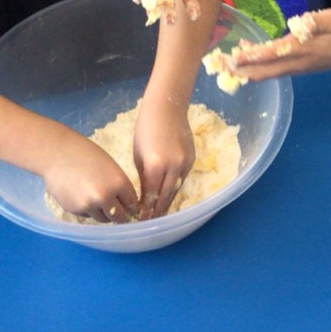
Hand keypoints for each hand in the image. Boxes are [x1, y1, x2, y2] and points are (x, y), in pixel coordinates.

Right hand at [42, 131, 138, 223]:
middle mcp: (105, 197)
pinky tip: (84, 197)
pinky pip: (88, 216)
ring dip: (104, 214)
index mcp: (119, 183)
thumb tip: (125, 203)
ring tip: (99, 202)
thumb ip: (118, 184)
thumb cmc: (85, 153)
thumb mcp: (110, 166)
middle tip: (117, 210)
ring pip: (103, 219)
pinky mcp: (75, 210)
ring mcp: (89, 205)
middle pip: (120, 216)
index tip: (129, 205)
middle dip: (120, 214)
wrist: (57, 153)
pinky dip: (89, 211)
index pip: (132, 203)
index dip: (131, 204)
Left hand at [133, 98, 195, 219]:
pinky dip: (175, 188)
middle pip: (166, 196)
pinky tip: (168, 196)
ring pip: (176, 189)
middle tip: (151, 222)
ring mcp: (185, 163)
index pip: (151, 195)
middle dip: (158, 211)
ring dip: (168, 202)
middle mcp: (173, 167)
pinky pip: (182, 179)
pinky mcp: (192, 160)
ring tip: (160, 214)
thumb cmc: (145, 129)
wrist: (166, 109)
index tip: (141, 220)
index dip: (146, 209)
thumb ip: (144, 176)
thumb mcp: (138, 155)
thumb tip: (144, 194)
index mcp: (155, 165)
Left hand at [233, 9, 330, 79]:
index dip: (251, 57)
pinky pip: (277, 70)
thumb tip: (296, 23)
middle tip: (220, 67)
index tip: (232, 57)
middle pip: (265, 72)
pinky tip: (253, 57)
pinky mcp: (303, 68)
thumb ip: (315, 21)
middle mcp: (299, 64)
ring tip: (230, 63)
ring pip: (270, 73)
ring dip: (249, 69)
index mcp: (304, 50)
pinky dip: (261, 66)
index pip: (271, 56)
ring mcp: (301, 68)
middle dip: (242, 70)